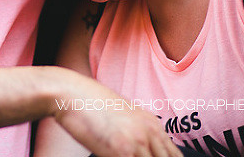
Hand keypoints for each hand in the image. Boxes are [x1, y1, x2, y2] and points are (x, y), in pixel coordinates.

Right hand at [53, 78, 180, 156]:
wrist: (69, 92)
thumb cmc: (88, 102)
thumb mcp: (120, 114)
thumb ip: (135, 130)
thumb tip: (136, 148)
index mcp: (152, 123)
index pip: (173, 155)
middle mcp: (149, 132)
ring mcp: (138, 142)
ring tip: (117, 156)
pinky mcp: (122, 151)